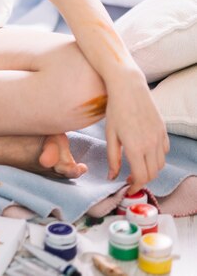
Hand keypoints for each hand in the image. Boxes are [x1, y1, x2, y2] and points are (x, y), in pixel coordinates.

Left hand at [104, 70, 169, 192]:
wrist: (129, 88)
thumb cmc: (115, 109)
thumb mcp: (110, 134)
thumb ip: (113, 157)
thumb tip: (112, 177)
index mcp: (135, 147)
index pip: (141, 177)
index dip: (135, 186)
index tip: (128, 187)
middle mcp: (151, 144)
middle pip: (152, 173)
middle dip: (142, 179)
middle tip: (130, 178)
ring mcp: (159, 137)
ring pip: (160, 164)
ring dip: (150, 169)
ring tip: (137, 165)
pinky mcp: (163, 130)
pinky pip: (164, 151)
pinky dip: (157, 157)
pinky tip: (146, 152)